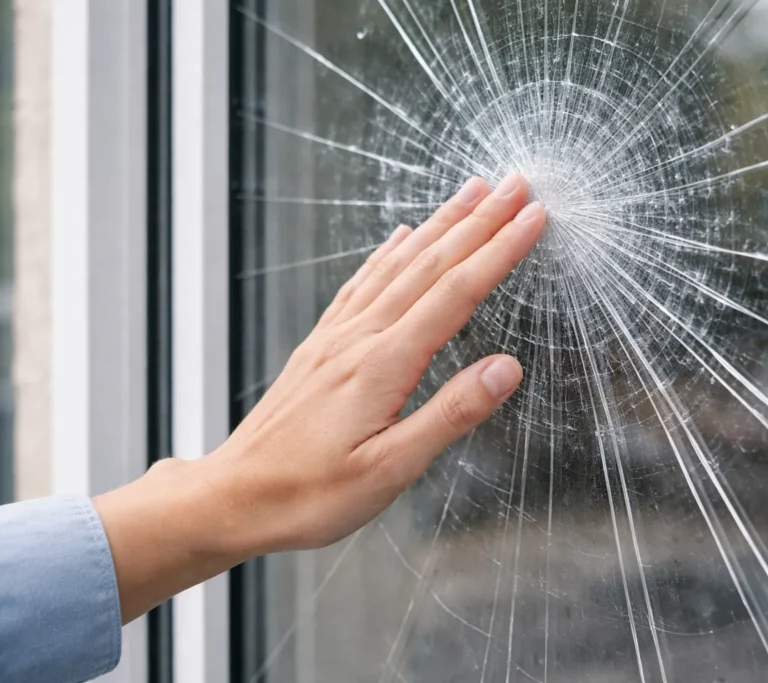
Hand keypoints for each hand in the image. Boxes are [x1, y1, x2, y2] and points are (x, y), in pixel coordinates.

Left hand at [218, 172, 545, 551]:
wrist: (234, 495)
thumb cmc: (310, 494)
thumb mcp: (390, 470)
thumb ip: (450, 414)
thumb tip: (506, 370)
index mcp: (382, 365)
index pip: (456, 294)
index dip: (499, 252)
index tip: (533, 219)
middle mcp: (359, 338)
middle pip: (430, 265)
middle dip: (479, 221)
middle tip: (516, 185)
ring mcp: (336, 337)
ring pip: (398, 265)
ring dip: (439, 225)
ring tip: (471, 193)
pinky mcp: (320, 345)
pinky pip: (361, 283)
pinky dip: (387, 252)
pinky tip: (399, 237)